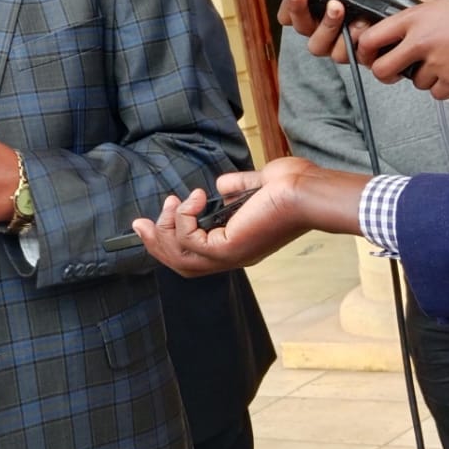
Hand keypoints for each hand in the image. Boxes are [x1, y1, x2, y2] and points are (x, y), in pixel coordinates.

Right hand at [132, 158, 369, 275]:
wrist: (309, 192)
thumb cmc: (294, 187)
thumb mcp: (257, 185)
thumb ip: (237, 188)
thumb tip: (219, 186)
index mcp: (239, 245)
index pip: (195, 256)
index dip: (170, 241)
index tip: (155, 219)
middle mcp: (232, 256)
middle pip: (180, 264)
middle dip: (156, 244)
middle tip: (139, 223)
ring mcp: (230, 255)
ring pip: (181, 256)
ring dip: (166, 230)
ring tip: (170, 204)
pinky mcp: (228, 247)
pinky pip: (189, 239)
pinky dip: (183, 218)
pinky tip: (193, 198)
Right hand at [278, 0, 439, 61]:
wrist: (436, 15)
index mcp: (331, 6)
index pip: (296, 11)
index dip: (289, 4)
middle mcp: (335, 28)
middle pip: (302, 29)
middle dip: (300, 11)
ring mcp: (349, 44)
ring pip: (322, 46)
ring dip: (327, 27)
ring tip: (339, 7)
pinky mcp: (368, 57)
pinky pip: (352, 57)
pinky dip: (356, 41)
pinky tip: (364, 26)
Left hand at [354, 0, 448, 97]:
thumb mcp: (448, 5)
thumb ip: (424, 21)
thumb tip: (408, 35)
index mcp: (416, 17)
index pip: (371, 38)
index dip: (367, 50)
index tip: (371, 55)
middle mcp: (422, 40)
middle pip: (381, 69)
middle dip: (388, 74)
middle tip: (399, 71)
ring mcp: (437, 62)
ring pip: (415, 83)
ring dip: (429, 77)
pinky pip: (438, 94)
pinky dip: (448, 88)